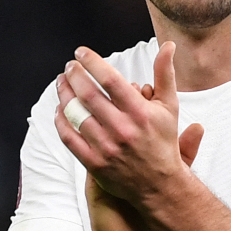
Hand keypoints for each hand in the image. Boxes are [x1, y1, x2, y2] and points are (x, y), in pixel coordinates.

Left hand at [55, 43, 203, 230]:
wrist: (159, 184)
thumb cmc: (164, 141)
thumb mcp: (170, 106)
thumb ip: (166, 74)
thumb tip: (167, 46)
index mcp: (141, 112)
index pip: (111, 80)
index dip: (93, 63)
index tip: (81, 53)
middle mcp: (123, 128)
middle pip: (89, 95)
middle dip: (74, 75)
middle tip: (69, 66)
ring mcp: (106, 147)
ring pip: (76, 115)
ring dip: (64, 95)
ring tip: (62, 83)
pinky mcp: (94, 163)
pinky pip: (69, 138)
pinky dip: (61, 122)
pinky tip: (60, 110)